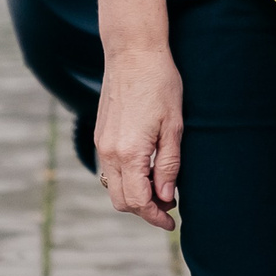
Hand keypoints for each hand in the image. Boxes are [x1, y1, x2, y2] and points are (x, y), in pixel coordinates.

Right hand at [94, 45, 181, 228]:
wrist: (133, 52)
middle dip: (145, 210)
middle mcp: (109, 152)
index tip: (172, 223)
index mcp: (129, 153)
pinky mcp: (101, 135)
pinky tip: (147, 170)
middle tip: (171, 207)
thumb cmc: (160, 84)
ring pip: (113, 187)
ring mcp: (102, 144)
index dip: (156, 217)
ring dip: (135, 195)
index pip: (138, 201)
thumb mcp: (174, 125)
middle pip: (121, 200)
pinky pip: (110, 169)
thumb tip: (166, 197)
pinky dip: (126, 179)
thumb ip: (169, 164)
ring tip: (162, 189)